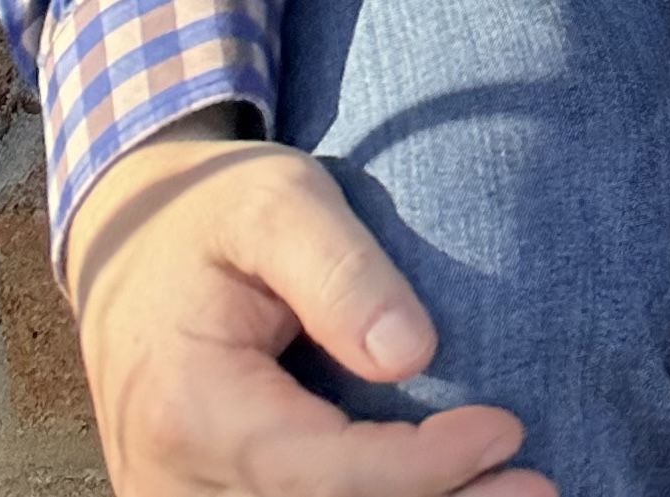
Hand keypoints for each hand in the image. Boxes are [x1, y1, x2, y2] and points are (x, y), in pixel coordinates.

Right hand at [68, 119, 552, 496]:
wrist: (132, 243)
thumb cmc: (214, 212)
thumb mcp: (278, 203)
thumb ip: (341, 273)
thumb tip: (412, 355)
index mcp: (189, 407)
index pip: (318, 473)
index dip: (419, 468)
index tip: (506, 430)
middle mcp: (174, 480)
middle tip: (537, 489)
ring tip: (507, 496)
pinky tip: (443, 491)